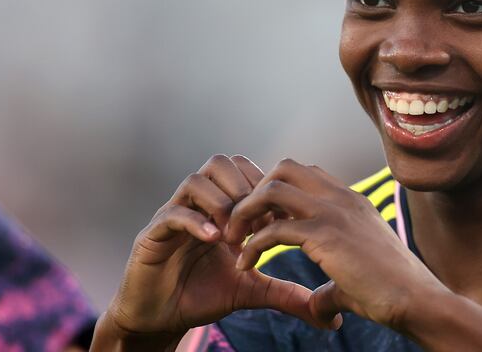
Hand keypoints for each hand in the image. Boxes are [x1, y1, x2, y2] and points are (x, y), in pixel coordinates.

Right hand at [99, 155, 337, 347]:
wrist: (160, 319)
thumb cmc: (203, 296)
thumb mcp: (250, 291)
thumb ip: (285, 292)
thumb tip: (329, 316)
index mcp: (221, 208)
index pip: (246, 171)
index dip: (267, 189)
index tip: (282, 217)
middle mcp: (197, 204)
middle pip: (222, 163)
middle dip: (246, 188)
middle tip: (259, 221)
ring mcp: (173, 215)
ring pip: (196, 180)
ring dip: (222, 202)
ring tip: (235, 233)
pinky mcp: (152, 235)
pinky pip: (172, 213)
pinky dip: (196, 221)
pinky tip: (215, 240)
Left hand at [227, 159, 448, 331]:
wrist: (415, 299)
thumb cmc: (391, 293)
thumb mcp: (355, 278)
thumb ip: (331, 286)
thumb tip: (320, 309)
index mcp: (352, 201)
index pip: (305, 174)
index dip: (277, 194)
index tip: (263, 225)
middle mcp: (342, 198)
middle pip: (285, 168)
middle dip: (256, 192)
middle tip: (244, 225)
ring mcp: (334, 212)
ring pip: (273, 189)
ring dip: (246, 213)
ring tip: (236, 241)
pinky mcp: (325, 235)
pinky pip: (273, 229)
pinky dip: (252, 246)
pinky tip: (245, 266)